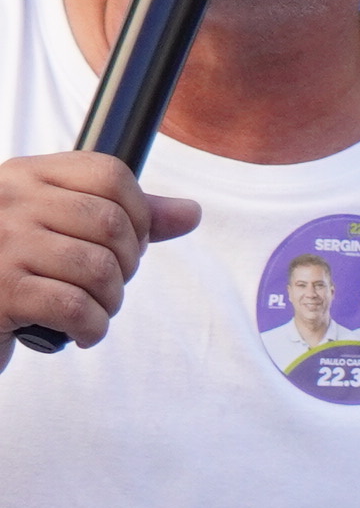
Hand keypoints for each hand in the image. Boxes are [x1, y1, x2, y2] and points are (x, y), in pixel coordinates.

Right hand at [0, 151, 196, 347]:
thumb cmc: (12, 270)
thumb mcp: (59, 230)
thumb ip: (122, 217)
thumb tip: (191, 213)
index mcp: (25, 175)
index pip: (111, 174)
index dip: (139, 214)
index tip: (128, 244)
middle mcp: (10, 200)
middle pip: (113, 225)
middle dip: (127, 264)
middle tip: (107, 286)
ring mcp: (2, 243)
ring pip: (100, 269)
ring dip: (110, 301)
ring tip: (92, 311)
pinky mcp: (1, 290)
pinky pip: (76, 307)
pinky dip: (92, 328)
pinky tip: (79, 333)